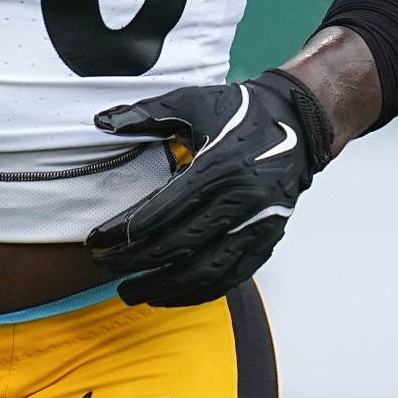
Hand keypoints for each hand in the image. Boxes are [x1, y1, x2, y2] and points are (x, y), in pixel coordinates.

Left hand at [85, 70, 332, 306]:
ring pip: (205, 269)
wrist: (299, 123)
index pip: (164, 208)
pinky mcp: (267, 240)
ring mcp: (257, 225)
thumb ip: (146, 114)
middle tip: (105, 266)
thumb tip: (102, 121)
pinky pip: (231, 277)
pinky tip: (170, 295)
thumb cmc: (241, 112)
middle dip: (136, 260)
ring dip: (164, 286)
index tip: (98, 240)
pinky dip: (198, 292)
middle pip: (180, 244)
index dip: (126, 229)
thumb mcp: (192, 102)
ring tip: (130, 292)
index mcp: (219, 165)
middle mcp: (241, 199)